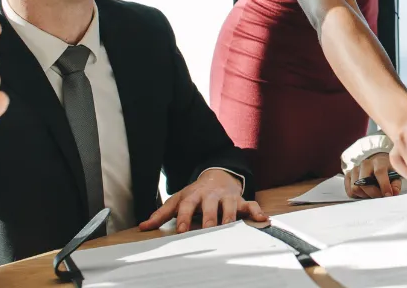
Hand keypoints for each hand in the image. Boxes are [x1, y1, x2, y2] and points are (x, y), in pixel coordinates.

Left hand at [138, 169, 266, 232]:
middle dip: (210, 218)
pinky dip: (257, 211)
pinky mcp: (240, 200)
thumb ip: (162, 214)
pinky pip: (251, 204)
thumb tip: (143, 227)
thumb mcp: (178, 199)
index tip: (182, 230)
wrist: (218, 175)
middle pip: (210, 207)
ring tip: (230, 227)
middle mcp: (211, 195)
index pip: (188, 205)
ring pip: (230, 207)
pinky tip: (262, 219)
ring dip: (230, 217)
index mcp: (194, 195)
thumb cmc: (196, 193)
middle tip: (208, 229)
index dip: (185, 217)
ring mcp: (227, 197)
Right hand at [346, 153, 401, 198]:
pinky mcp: (348, 175)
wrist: (377, 165)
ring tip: (372, 195)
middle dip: (373, 193)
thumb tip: (394, 192)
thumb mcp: (395, 175)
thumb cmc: (387, 172)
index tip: (388, 195)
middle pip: (364, 182)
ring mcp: (355, 169)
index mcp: (379, 162)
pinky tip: (365, 193)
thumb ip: (395, 184)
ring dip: (364, 195)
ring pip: (355, 188)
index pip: (379, 172)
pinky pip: (349, 191)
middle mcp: (365, 164)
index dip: (384, 185)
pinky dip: (357, 196)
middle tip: (380, 197)